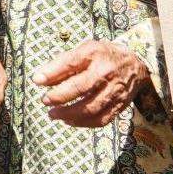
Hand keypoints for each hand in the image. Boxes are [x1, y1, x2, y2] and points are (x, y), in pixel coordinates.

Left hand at [33, 39, 150, 127]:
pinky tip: (70, 121)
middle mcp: (106, 73)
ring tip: (53, 114)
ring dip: (69, 114)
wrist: (136, 64)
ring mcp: (115, 91)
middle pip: (80, 88)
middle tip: (45, 101)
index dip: (52, 73)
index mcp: (94, 54)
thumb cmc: (102, 56)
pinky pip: (102, 119)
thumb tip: (40, 79)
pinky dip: (83, 123)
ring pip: (91, 108)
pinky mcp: (120, 105)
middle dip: (59, 97)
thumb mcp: (84, 50)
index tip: (36, 81)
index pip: (70, 63)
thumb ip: (62, 63)